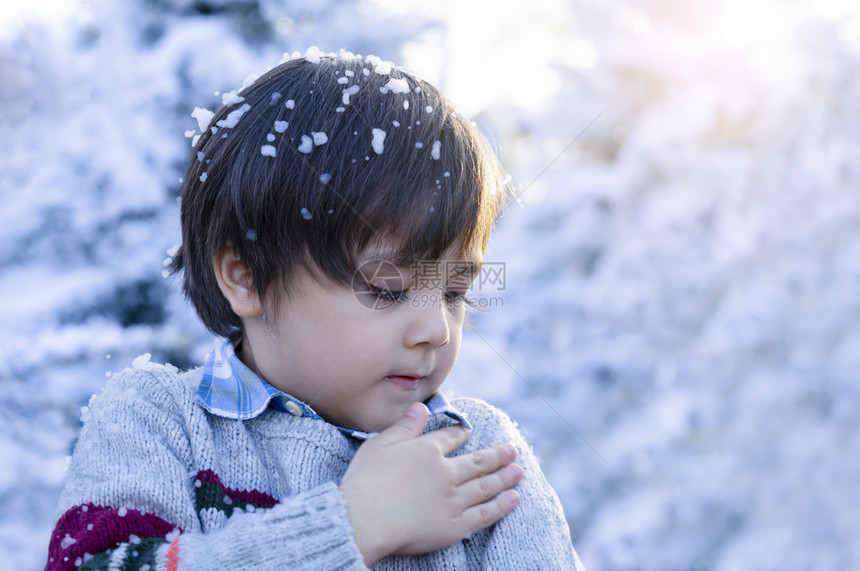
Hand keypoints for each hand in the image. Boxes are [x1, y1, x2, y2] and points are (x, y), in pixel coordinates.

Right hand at [340, 402, 522, 565]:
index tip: (470, 431)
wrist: (363, 520)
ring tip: (519, 471)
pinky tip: (513, 499)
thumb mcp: (380, 443)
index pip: (450, 438)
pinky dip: (501, 506)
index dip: (461, 434)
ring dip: (505, 477)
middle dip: (497, 455)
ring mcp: (453, 500)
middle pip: (477, 462)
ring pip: (486, 486)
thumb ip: (405, 426)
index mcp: (428, 451)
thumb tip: (422, 407)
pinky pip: (484, 514)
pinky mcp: (454, 526)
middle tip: (513, 450)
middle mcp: (446, 473)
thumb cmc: (365, 481)